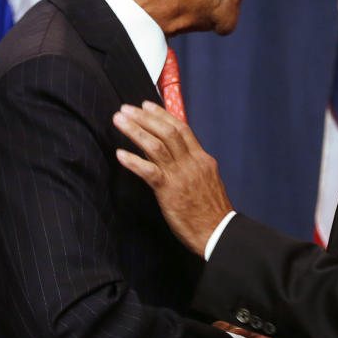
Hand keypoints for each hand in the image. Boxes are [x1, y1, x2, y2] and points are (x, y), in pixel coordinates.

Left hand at [113, 101, 232, 254]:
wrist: (218, 232)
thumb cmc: (212, 211)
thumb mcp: (208, 180)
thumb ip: (192, 165)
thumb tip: (175, 154)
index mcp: (202, 159)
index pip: (181, 128)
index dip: (162, 114)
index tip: (146, 105)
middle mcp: (192, 162)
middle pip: (167, 131)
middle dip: (144, 117)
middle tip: (126, 108)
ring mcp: (181, 176)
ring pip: (156, 146)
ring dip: (135, 130)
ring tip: (119, 121)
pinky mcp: (170, 192)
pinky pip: (149, 172)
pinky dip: (133, 161)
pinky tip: (120, 154)